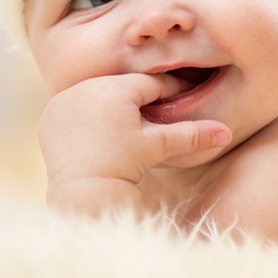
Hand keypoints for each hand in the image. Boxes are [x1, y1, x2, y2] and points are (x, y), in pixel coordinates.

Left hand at [38, 73, 231, 214]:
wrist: (84, 192)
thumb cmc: (124, 165)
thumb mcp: (159, 145)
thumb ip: (193, 134)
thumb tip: (227, 132)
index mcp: (116, 88)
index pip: (150, 84)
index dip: (169, 93)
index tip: (181, 101)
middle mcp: (86, 87)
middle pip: (124, 88)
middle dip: (140, 100)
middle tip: (155, 116)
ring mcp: (64, 100)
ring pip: (100, 94)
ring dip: (114, 105)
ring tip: (128, 125)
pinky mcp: (50, 114)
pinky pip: (77, 105)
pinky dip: (89, 113)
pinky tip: (101, 130)